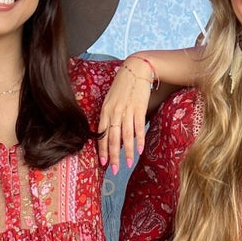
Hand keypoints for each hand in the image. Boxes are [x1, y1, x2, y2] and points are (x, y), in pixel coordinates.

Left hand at [97, 59, 153, 173]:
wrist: (135, 69)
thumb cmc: (123, 86)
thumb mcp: (111, 100)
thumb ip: (110, 116)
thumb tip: (112, 133)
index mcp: (105, 111)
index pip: (102, 134)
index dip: (102, 150)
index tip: (103, 163)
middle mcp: (114, 112)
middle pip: (112, 139)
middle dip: (112, 156)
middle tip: (114, 171)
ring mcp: (126, 110)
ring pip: (125, 136)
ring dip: (126, 152)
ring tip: (127, 164)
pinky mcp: (138, 108)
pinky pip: (138, 128)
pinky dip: (139, 140)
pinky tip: (139, 150)